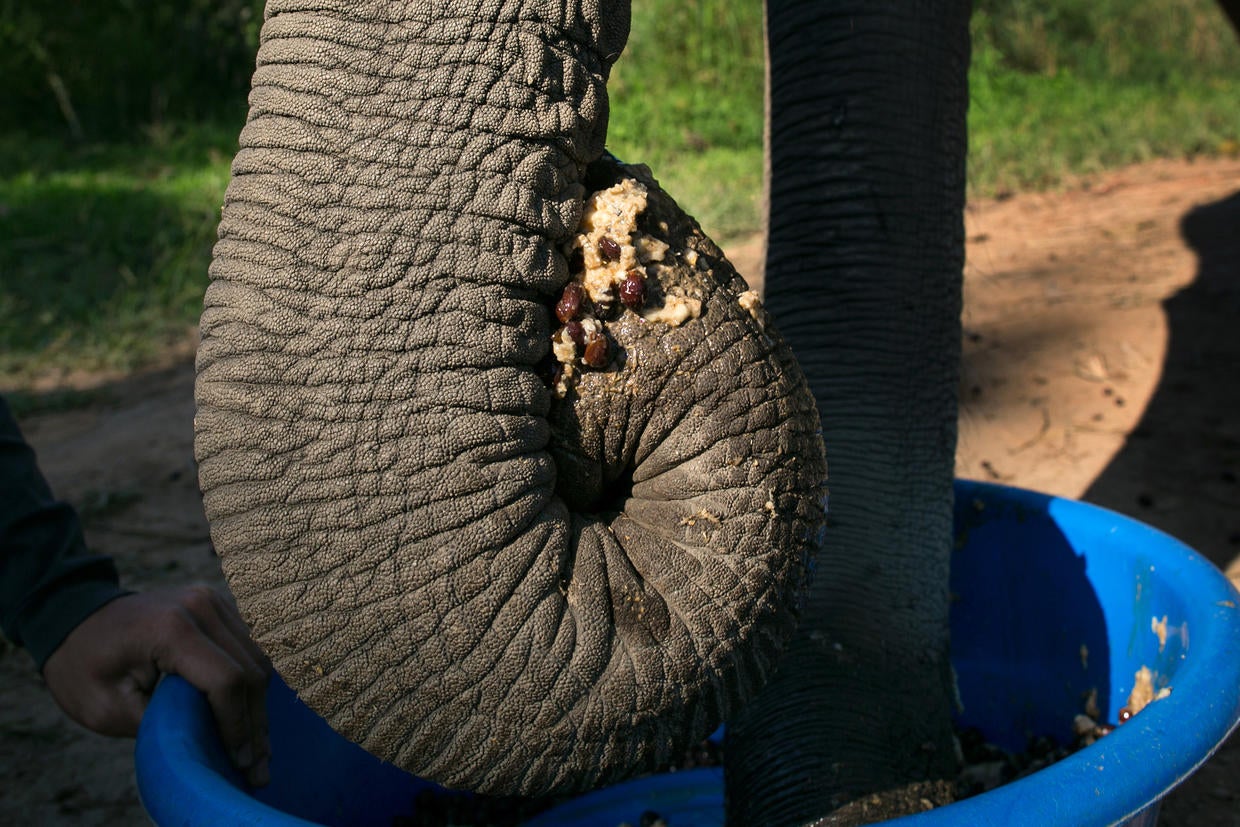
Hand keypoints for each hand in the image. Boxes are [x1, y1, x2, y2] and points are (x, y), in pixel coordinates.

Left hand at [41, 584, 271, 785]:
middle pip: (250, 670)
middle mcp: (201, 607)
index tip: (239, 761)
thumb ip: (161, 722)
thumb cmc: (84, 667)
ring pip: (258, 658)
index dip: (237, 725)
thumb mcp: (107, 708)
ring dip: (260, 704)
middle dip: (255, 722)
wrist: (74, 618)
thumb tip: (208, 741)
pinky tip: (250, 713)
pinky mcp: (218, 605)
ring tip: (258, 745)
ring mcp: (212, 601)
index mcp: (171, 629)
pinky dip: (253, 682)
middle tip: (257, 766)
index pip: (225, 680)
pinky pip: (249, 646)